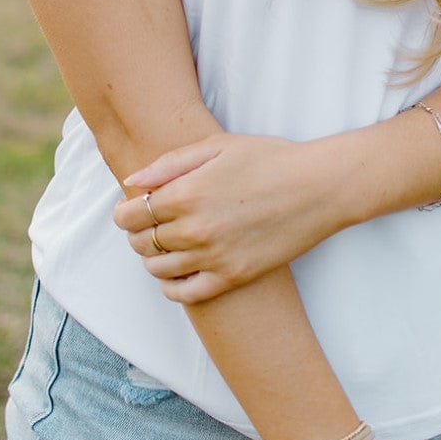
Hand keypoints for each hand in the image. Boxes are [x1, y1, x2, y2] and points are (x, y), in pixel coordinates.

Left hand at [113, 132, 342, 301]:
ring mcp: (213, 257)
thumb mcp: (217, 145)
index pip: (131, 215)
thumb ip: (169, 163)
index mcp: (186, 194)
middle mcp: (194, 230)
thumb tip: (132, 182)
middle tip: (149, 224)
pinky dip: (171, 286)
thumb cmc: (268, 159)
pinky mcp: (232, 276)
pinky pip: (185, 293)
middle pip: (141, 243)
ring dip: (152, 258)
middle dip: (137, 233)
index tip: (129, 209)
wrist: (317, 187)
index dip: (124, 213)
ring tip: (164, 244)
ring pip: (158, 270)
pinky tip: (178, 271)